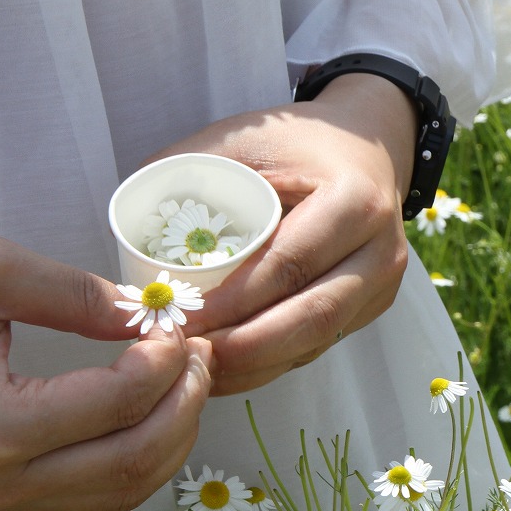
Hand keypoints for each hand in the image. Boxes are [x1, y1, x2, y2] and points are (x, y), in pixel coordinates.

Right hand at [0, 235, 212, 510]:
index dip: (165, 363)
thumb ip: (73, 293)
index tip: (177, 325)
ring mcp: (3, 499)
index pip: (114, 405)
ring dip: (175, 433)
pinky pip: (102, 491)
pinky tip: (159, 406)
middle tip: (202, 352)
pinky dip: (147, 452)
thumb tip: (148, 312)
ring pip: (127, 488)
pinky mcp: (9, 497)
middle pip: (134, 461)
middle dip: (186, 404)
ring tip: (189, 376)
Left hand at [149, 73, 417, 394]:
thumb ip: (190, 173)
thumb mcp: (247, 139)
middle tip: (187, 356)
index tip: (180, 317)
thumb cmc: (299, 144)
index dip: (233, 300)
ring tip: (197, 371)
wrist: (367, 151)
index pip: (288, 265)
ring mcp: (382, 287)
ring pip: (317, 342)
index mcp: (356, 203)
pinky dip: (270, 364)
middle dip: (245, 348)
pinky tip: (227, 369)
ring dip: (255, 366)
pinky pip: (318, 347)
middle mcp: (380, 252)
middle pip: (312, 317)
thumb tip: (128, 228)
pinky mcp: (371, 309)